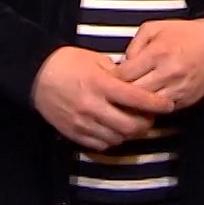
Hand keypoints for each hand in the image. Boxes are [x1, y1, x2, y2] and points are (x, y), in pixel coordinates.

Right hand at [32, 47, 173, 150]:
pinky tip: (114, 129)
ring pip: (117, 138)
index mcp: (100, 84)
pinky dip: (112, 139)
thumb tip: (135, 84)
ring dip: (129, 133)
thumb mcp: (94, 59)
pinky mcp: (73, 132)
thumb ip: (116, 73)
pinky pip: (100, 144)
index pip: (136, 98)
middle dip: (145, 123)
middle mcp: (92, 106)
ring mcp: (82, 122)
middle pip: (130, 125)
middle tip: (150, 117)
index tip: (168, 105)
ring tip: (133, 123)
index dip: (156, 104)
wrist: (35, 75)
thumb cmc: (66, 62)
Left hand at [111, 19, 203, 109]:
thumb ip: (134, 45)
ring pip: (148, 106)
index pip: (125, 74)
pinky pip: (164, 110)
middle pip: (135, 93)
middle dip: (120, 95)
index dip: (112, 79)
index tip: (106, 80)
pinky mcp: (188, 100)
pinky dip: (152, 109)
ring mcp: (179, 88)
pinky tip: (144, 106)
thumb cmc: (183, 33)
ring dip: (135, 106)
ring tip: (125, 103)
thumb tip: (122, 65)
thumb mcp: (154, 28)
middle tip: (110, 95)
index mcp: (158, 53)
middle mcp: (169, 73)